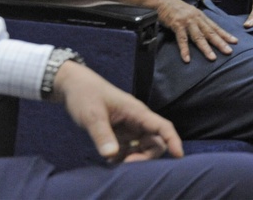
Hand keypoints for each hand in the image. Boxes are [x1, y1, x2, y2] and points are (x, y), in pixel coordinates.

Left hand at [53, 60, 183, 162]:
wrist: (74, 86)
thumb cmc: (86, 95)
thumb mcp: (92, 115)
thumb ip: (102, 135)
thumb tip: (111, 156)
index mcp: (137, 112)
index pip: (162, 126)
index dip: (173, 140)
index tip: (178, 156)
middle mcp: (137, 121)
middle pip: (155, 142)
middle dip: (147, 156)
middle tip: (127, 164)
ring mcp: (129, 128)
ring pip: (143, 147)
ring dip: (135, 158)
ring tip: (116, 164)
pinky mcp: (120, 133)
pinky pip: (129, 149)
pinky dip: (123, 157)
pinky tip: (110, 160)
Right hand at [154, 0, 236, 62]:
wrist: (163, 0)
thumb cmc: (177, 8)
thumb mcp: (191, 13)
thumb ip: (198, 22)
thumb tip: (206, 31)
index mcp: (201, 16)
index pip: (216, 27)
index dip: (225, 35)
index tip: (235, 41)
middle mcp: (197, 19)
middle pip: (210, 32)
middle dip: (220, 42)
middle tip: (229, 51)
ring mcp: (187, 22)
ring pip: (199, 37)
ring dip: (206, 48)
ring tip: (212, 58)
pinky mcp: (177, 25)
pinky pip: (182, 39)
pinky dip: (185, 49)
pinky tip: (187, 58)